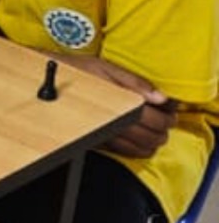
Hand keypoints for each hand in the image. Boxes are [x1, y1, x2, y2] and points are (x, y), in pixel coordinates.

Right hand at [62, 55, 176, 158]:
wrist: (51, 83)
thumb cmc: (79, 72)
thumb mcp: (108, 69)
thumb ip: (136, 83)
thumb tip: (161, 97)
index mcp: (120, 105)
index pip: (155, 120)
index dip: (168, 117)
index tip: (171, 111)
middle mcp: (114, 124)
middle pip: (151, 137)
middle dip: (163, 130)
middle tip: (167, 120)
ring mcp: (106, 135)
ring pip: (140, 149)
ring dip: (153, 142)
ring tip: (156, 131)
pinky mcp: (98, 141)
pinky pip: (124, 153)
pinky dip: (138, 150)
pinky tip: (141, 142)